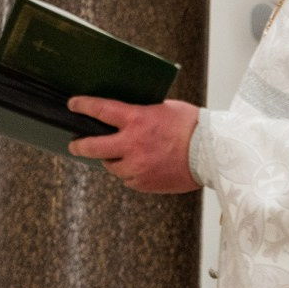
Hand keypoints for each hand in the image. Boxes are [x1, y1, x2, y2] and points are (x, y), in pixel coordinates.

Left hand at [67, 97, 200, 192]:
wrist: (215, 153)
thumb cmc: (195, 127)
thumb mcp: (166, 109)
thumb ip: (142, 114)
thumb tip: (126, 116)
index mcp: (137, 120)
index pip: (100, 110)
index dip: (83, 106)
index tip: (73, 105)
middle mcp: (132, 144)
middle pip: (92, 147)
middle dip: (80, 145)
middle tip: (76, 144)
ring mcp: (137, 166)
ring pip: (112, 166)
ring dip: (115, 160)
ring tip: (128, 156)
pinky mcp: (144, 182)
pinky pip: (129, 179)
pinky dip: (133, 173)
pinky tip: (145, 167)